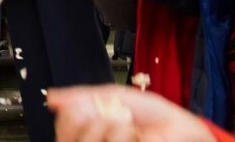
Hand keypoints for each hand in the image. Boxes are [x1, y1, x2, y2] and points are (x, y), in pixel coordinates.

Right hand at [48, 85, 216, 141]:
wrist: (182, 130)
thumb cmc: (152, 117)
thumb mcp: (113, 96)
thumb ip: (81, 95)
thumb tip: (52, 98)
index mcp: (86, 133)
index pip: (61, 126)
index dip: (71, 113)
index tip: (88, 107)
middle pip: (69, 133)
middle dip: (95, 119)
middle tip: (116, 120)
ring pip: (90, 135)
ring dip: (115, 127)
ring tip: (131, 130)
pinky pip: (113, 138)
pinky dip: (127, 134)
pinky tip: (138, 136)